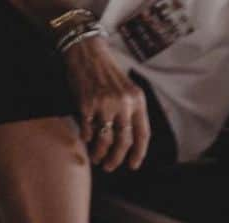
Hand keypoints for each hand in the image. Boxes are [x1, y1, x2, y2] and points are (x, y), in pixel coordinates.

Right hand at [63, 37, 150, 170]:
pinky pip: (88, 128)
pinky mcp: (87, 102)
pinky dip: (87, 137)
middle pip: (124, 141)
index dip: (139, 153)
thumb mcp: (128, 89)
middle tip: (111, 167)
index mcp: (138, 101)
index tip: (133, 165)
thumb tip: (132, 140)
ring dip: (100, 153)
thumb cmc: (108, 72)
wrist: (86, 50)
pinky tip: (86, 141)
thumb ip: (132, 111)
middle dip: (117, 158)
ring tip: (97, 159)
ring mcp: (105, 104)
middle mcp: (124, 104)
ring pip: (106, 139)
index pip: (143, 135)